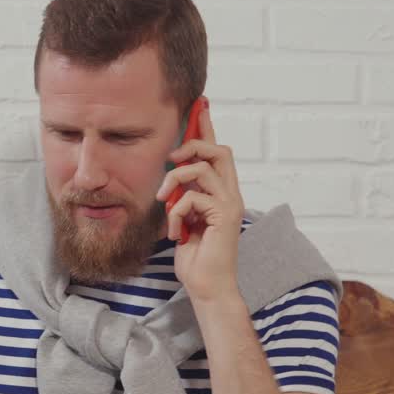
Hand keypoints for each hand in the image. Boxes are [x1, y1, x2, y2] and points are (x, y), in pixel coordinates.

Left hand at [155, 105, 245, 302]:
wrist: (206, 286)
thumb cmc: (195, 257)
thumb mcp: (182, 219)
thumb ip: (182, 197)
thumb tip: (170, 178)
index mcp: (221, 193)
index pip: (216, 153)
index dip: (207, 129)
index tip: (199, 106)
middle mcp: (230, 195)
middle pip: (219, 151)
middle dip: (193, 145)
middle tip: (171, 157)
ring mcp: (230, 205)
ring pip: (205, 168)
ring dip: (176, 180)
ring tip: (163, 199)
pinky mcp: (225, 216)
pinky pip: (194, 197)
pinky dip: (176, 212)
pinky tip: (176, 233)